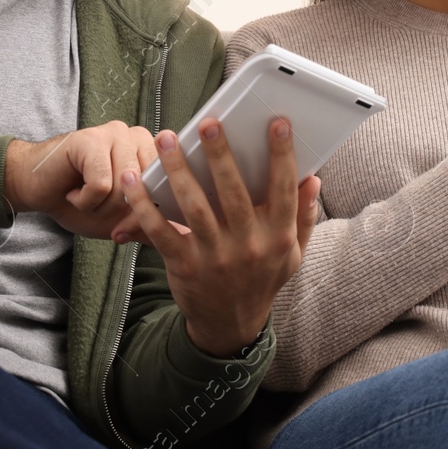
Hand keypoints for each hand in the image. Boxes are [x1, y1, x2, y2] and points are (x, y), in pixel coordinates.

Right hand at [3, 122, 157, 237]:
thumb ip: (153, 222)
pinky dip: (84, 200)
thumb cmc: (79, 201)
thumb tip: (189, 236)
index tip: (124, 222)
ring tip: (84, 197)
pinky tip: (73, 191)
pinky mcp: (90, 139)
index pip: (167, 188)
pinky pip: (101, 185)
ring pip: (125, 189)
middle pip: (146, 190)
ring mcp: (114, 133)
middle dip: (121, 212)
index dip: (146, 213)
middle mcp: (137, 136)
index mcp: (150, 151)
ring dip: (99, 207)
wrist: (36, 189)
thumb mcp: (121, 219)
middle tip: (98, 206)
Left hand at [113, 117, 321, 356]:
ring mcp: (215, 257)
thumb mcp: (292, 254)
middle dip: (220, 154)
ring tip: (166, 140)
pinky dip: (144, 206)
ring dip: (178, 170)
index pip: (284, 189)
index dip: (283, 156)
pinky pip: (161, 231)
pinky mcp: (184, 266)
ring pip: (194, 206)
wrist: (230, 325)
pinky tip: (133, 180)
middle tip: (209, 124)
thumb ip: (304, 217)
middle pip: (233, 192)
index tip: (278, 123)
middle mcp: (249, 245)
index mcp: (278, 236)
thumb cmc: (261, 278)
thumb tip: (313, 179)